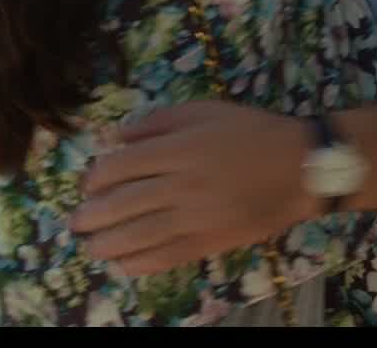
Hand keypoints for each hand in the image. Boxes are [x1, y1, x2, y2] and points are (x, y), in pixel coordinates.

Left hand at [72, 100, 319, 276]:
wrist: (300, 168)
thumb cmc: (253, 132)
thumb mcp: (206, 110)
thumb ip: (159, 121)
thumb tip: (117, 136)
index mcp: (180, 149)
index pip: (120, 166)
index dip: (95, 177)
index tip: (88, 183)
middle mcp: (182, 185)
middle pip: (121, 205)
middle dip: (90, 216)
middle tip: (75, 223)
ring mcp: (195, 217)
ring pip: (137, 236)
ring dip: (106, 245)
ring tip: (91, 248)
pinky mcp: (209, 241)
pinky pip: (166, 257)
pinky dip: (140, 264)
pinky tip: (125, 265)